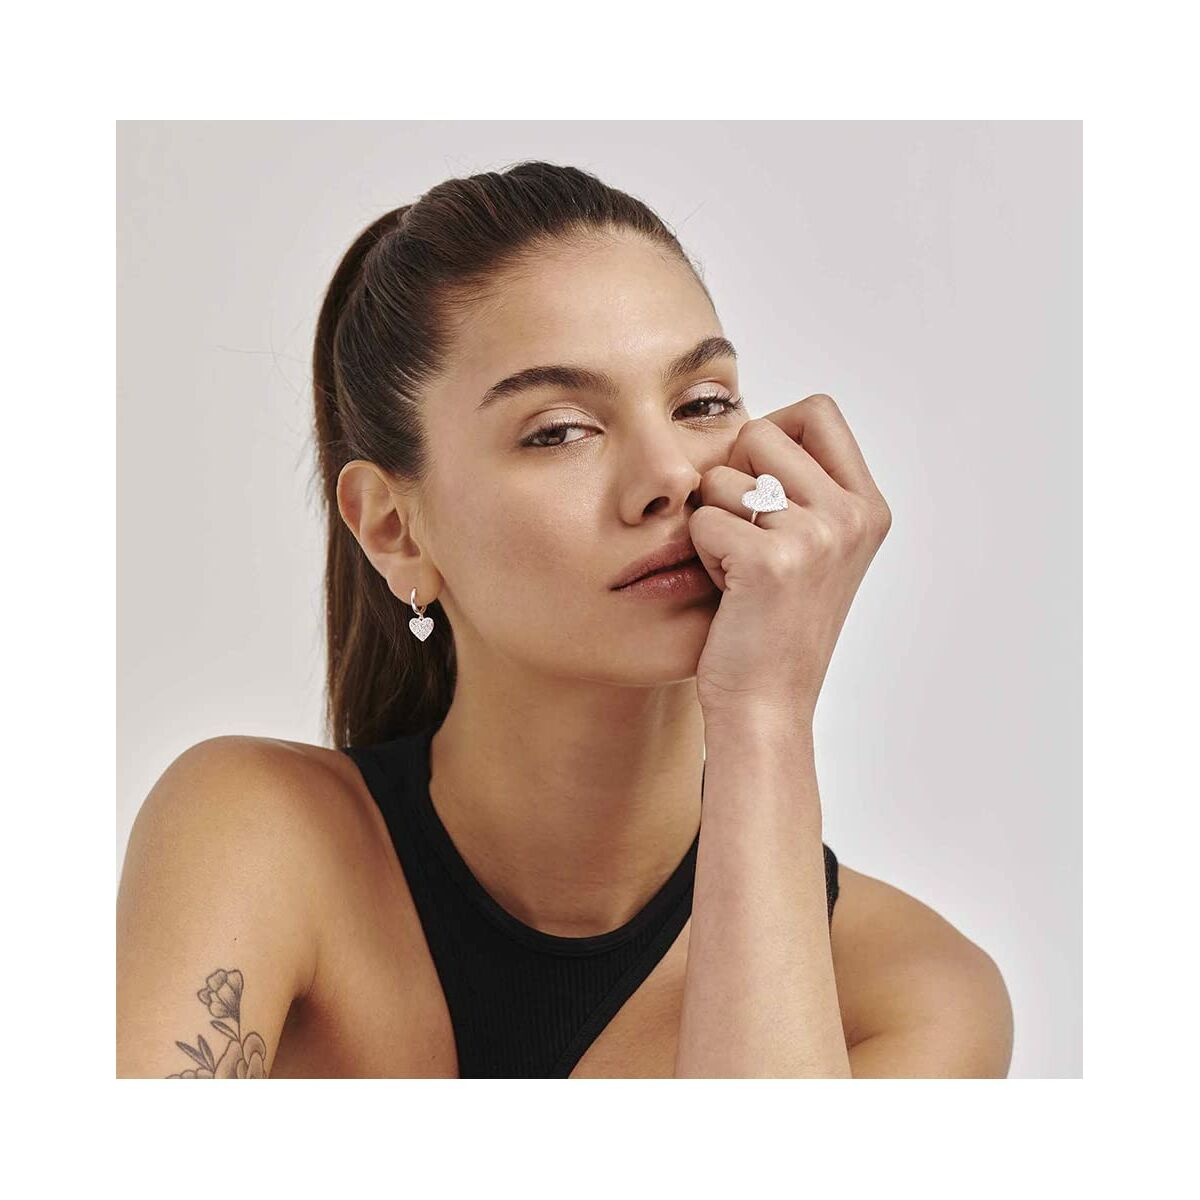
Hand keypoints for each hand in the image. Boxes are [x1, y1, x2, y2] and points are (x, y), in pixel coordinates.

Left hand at [690, 393, 891, 728]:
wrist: (767, 705)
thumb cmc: (772, 625)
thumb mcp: (811, 547)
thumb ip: (799, 485)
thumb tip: (748, 425)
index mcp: (868, 507)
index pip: (816, 411)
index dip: (772, 435)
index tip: (762, 488)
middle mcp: (853, 515)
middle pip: (760, 431)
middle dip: (733, 480)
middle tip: (745, 537)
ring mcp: (818, 536)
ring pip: (721, 475)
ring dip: (713, 520)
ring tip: (738, 570)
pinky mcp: (772, 561)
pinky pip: (702, 518)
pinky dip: (702, 553)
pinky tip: (727, 591)